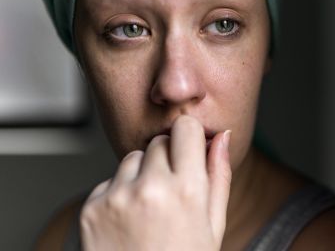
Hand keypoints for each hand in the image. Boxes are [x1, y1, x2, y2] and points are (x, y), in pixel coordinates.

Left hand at [80, 115, 231, 250]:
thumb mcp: (213, 225)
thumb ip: (219, 175)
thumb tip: (222, 136)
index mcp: (188, 190)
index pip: (184, 128)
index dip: (189, 137)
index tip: (190, 149)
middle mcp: (151, 188)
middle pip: (158, 142)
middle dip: (166, 158)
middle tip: (172, 192)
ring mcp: (117, 197)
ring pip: (131, 159)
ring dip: (141, 174)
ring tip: (149, 210)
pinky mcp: (92, 208)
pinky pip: (108, 182)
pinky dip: (118, 195)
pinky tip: (129, 223)